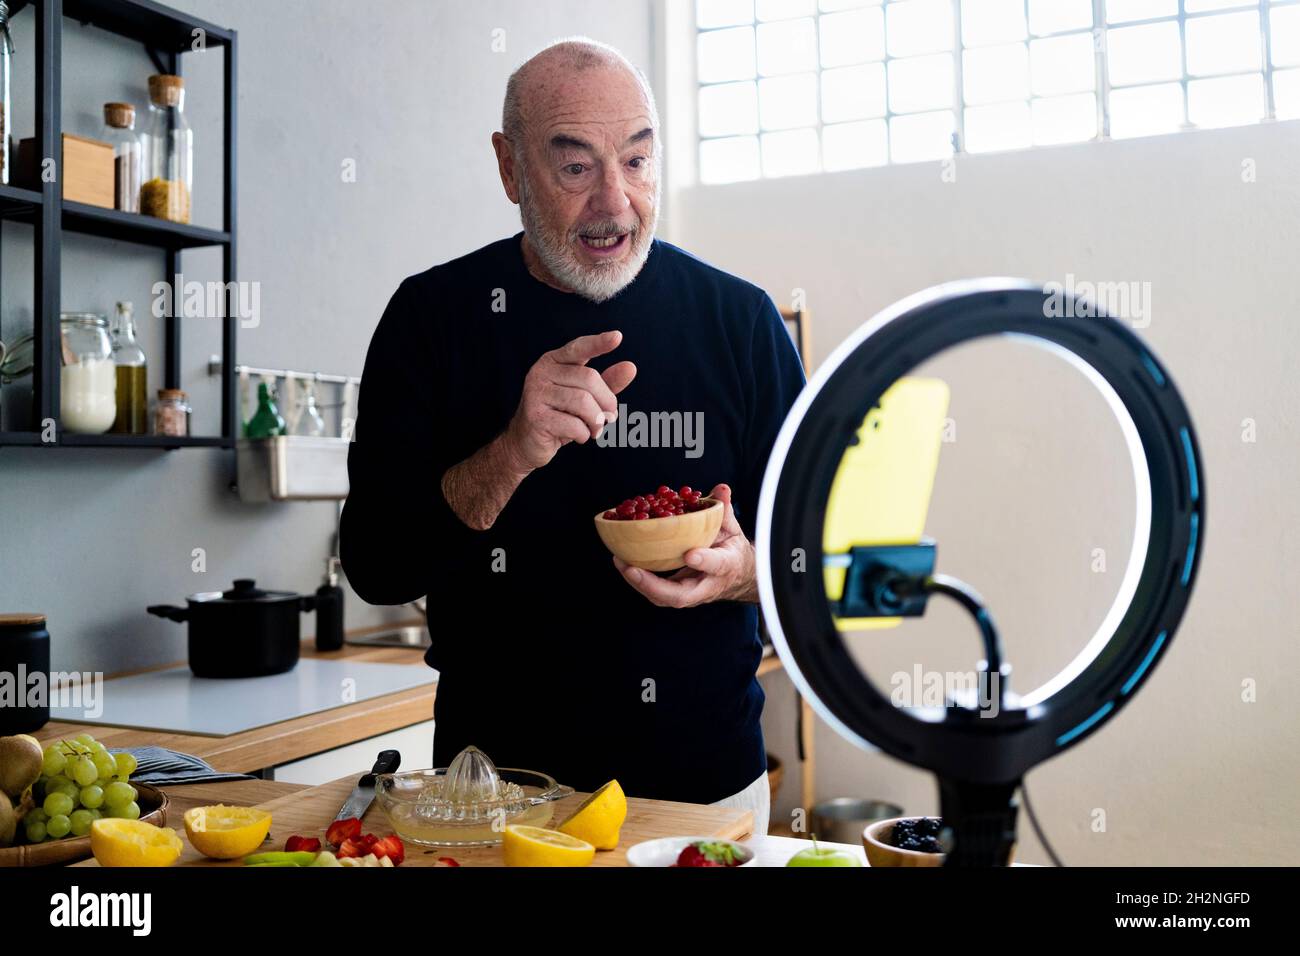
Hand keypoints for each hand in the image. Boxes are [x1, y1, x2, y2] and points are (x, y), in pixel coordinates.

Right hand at [502, 330, 636, 470]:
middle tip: (609, 418)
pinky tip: (579, 436)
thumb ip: (607, 382)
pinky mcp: (535, 416)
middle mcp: (542, 372)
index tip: (617, 337)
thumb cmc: (559, 416)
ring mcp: (536, 393)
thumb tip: (630, 367)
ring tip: (595, 429)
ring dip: (596, 421)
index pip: (579, 348)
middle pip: (589, 378)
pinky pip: (573, 424)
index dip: (598, 343)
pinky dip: (583, 434)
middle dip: (607, 402)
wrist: (527, 444)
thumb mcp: (585, 398)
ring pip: (583, 402)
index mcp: (553, 361)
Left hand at [613, 484, 757, 607]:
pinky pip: (655, 591)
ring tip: (621, 563)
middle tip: (632, 569)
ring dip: (639, 583)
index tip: (690, 554)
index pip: (716, 565)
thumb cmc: (730, 550)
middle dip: (653, 585)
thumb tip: (721, 489)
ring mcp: (689, 593)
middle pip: (680, 595)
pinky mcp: (675, 592)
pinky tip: (622, 562)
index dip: (704, 561)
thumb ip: (725, 510)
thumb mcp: (732, 528)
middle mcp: (705, 585)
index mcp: (725, 566)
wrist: (734, 575)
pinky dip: (637, 579)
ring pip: (663, 597)